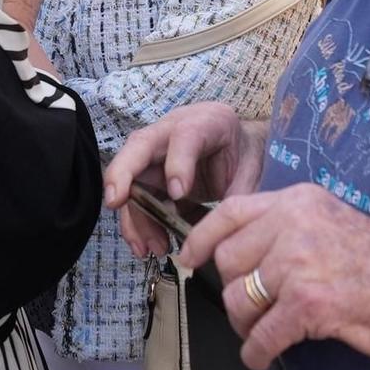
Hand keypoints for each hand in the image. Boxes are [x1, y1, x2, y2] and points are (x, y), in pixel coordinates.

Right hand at [105, 102, 263, 257]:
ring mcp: (157, 152)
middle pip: (139, 145)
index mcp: (209, 121)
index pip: (186, 135)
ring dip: (134, 215)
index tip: (178, 194)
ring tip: (151, 248)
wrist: (243, 149)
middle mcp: (174, 130)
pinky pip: (135, 198)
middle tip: (116, 202)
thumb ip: (238, 198)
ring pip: (131, 177)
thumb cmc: (248, 156)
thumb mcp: (253, 173)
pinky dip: (137, 224)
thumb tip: (218, 232)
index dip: (178, 163)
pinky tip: (148, 246)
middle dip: (123, 173)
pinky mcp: (150, 174)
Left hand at [180, 183, 369, 369]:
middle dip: (234, 292)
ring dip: (246, 325)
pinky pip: (261, 335)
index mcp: (299, 201)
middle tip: (252, 311)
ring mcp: (300, 263)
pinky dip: (257, 352)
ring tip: (265, 333)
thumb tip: (249, 256)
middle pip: (229, 262)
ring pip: (239, 300)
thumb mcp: (334, 222)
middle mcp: (294, 225)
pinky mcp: (310, 304)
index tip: (188, 258)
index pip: (229, 212)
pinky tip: (265, 356)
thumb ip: (292, 229)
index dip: (201, 238)